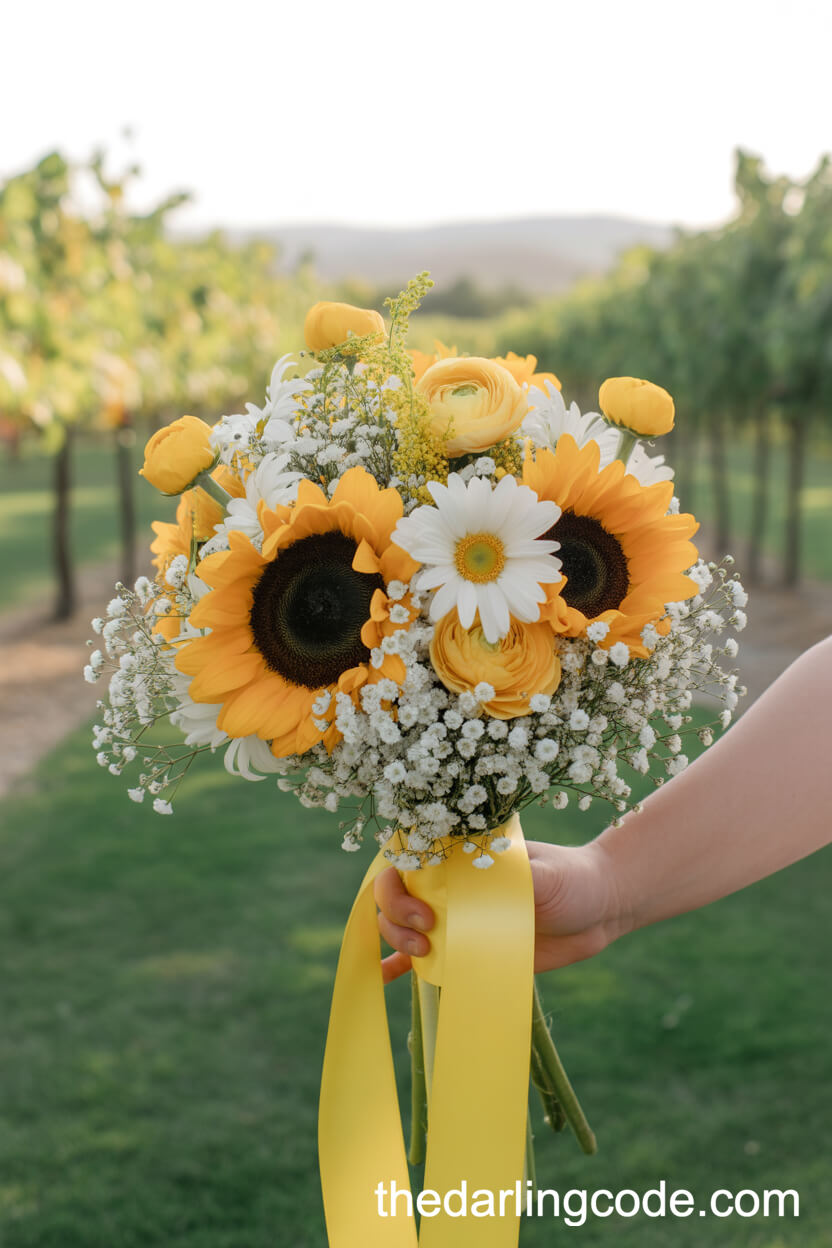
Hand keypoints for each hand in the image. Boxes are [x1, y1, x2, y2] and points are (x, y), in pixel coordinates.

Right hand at [374, 839, 625, 982]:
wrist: (599, 911)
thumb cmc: (573, 879)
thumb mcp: (546, 874)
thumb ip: (513, 879)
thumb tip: (481, 885)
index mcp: (462, 856)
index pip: (407, 860)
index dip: (398, 883)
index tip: (423, 907)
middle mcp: (452, 884)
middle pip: (396, 895)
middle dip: (397, 915)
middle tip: (427, 934)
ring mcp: (457, 918)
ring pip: (404, 926)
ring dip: (397, 941)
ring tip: (423, 955)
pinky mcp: (468, 949)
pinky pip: (425, 957)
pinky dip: (401, 965)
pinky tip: (385, 976)